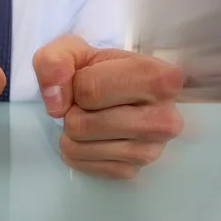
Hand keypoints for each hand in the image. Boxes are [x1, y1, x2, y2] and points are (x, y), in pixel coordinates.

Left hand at [33, 35, 183, 178]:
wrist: (106, 92)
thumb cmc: (94, 69)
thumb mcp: (70, 49)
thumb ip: (55, 62)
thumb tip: (56, 104)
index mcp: (160, 78)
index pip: (89, 90)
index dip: (74, 85)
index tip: (87, 80)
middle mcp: (165, 118)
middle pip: (83, 124)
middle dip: (71, 112)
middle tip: (84, 104)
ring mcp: (151, 150)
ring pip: (81, 147)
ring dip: (70, 134)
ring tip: (85, 119)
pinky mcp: (133, 171)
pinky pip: (85, 166)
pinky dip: (76, 153)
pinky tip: (88, 138)